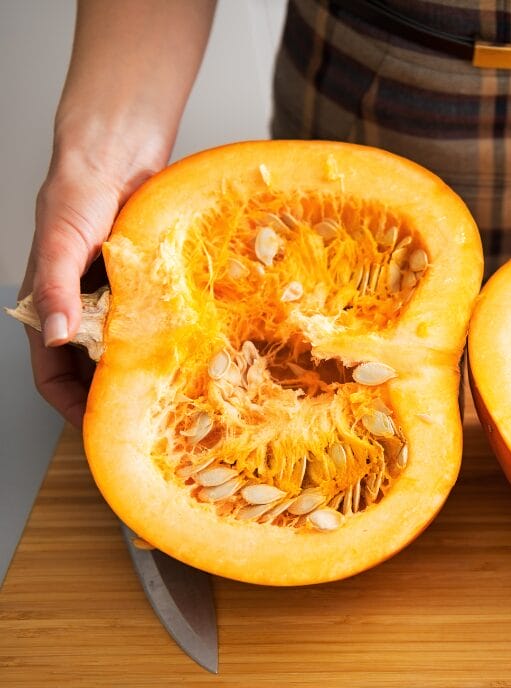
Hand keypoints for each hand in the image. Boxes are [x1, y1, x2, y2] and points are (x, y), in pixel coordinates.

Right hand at [21, 149, 156, 426]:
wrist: (119, 159)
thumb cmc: (77, 193)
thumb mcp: (62, 240)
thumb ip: (54, 286)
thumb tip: (57, 333)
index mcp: (50, 308)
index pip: (53, 376)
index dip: (72, 408)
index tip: (100, 432)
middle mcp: (82, 312)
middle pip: (93, 372)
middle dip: (114, 398)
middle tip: (148, 421)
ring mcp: (114, 302)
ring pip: (125, 352)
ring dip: (142, 372)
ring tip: (170, 395)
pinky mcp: (142, 289)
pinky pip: (151, 325)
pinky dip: (163, 341)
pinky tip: (185, 354)